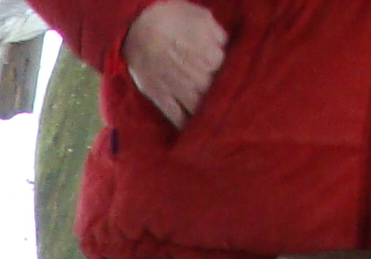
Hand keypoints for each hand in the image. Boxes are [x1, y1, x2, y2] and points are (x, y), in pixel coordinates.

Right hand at [123, 0, 229, 126]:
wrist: (138, 27)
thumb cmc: (171, 17)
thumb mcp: (202, 17)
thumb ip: (218, 35)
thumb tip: (225, 47)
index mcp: (212, 57)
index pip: (228, 74)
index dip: (229, 77)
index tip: (232, 80)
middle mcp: (198, 78)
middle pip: (215, 96)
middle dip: (220, 101)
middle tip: (226, 109)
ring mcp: (179, 90)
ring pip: (198, 109)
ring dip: (205, 117)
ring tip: (212, 125)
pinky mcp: (161, 97)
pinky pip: (176, 116)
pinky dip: (184, 125)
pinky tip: (190, 130)